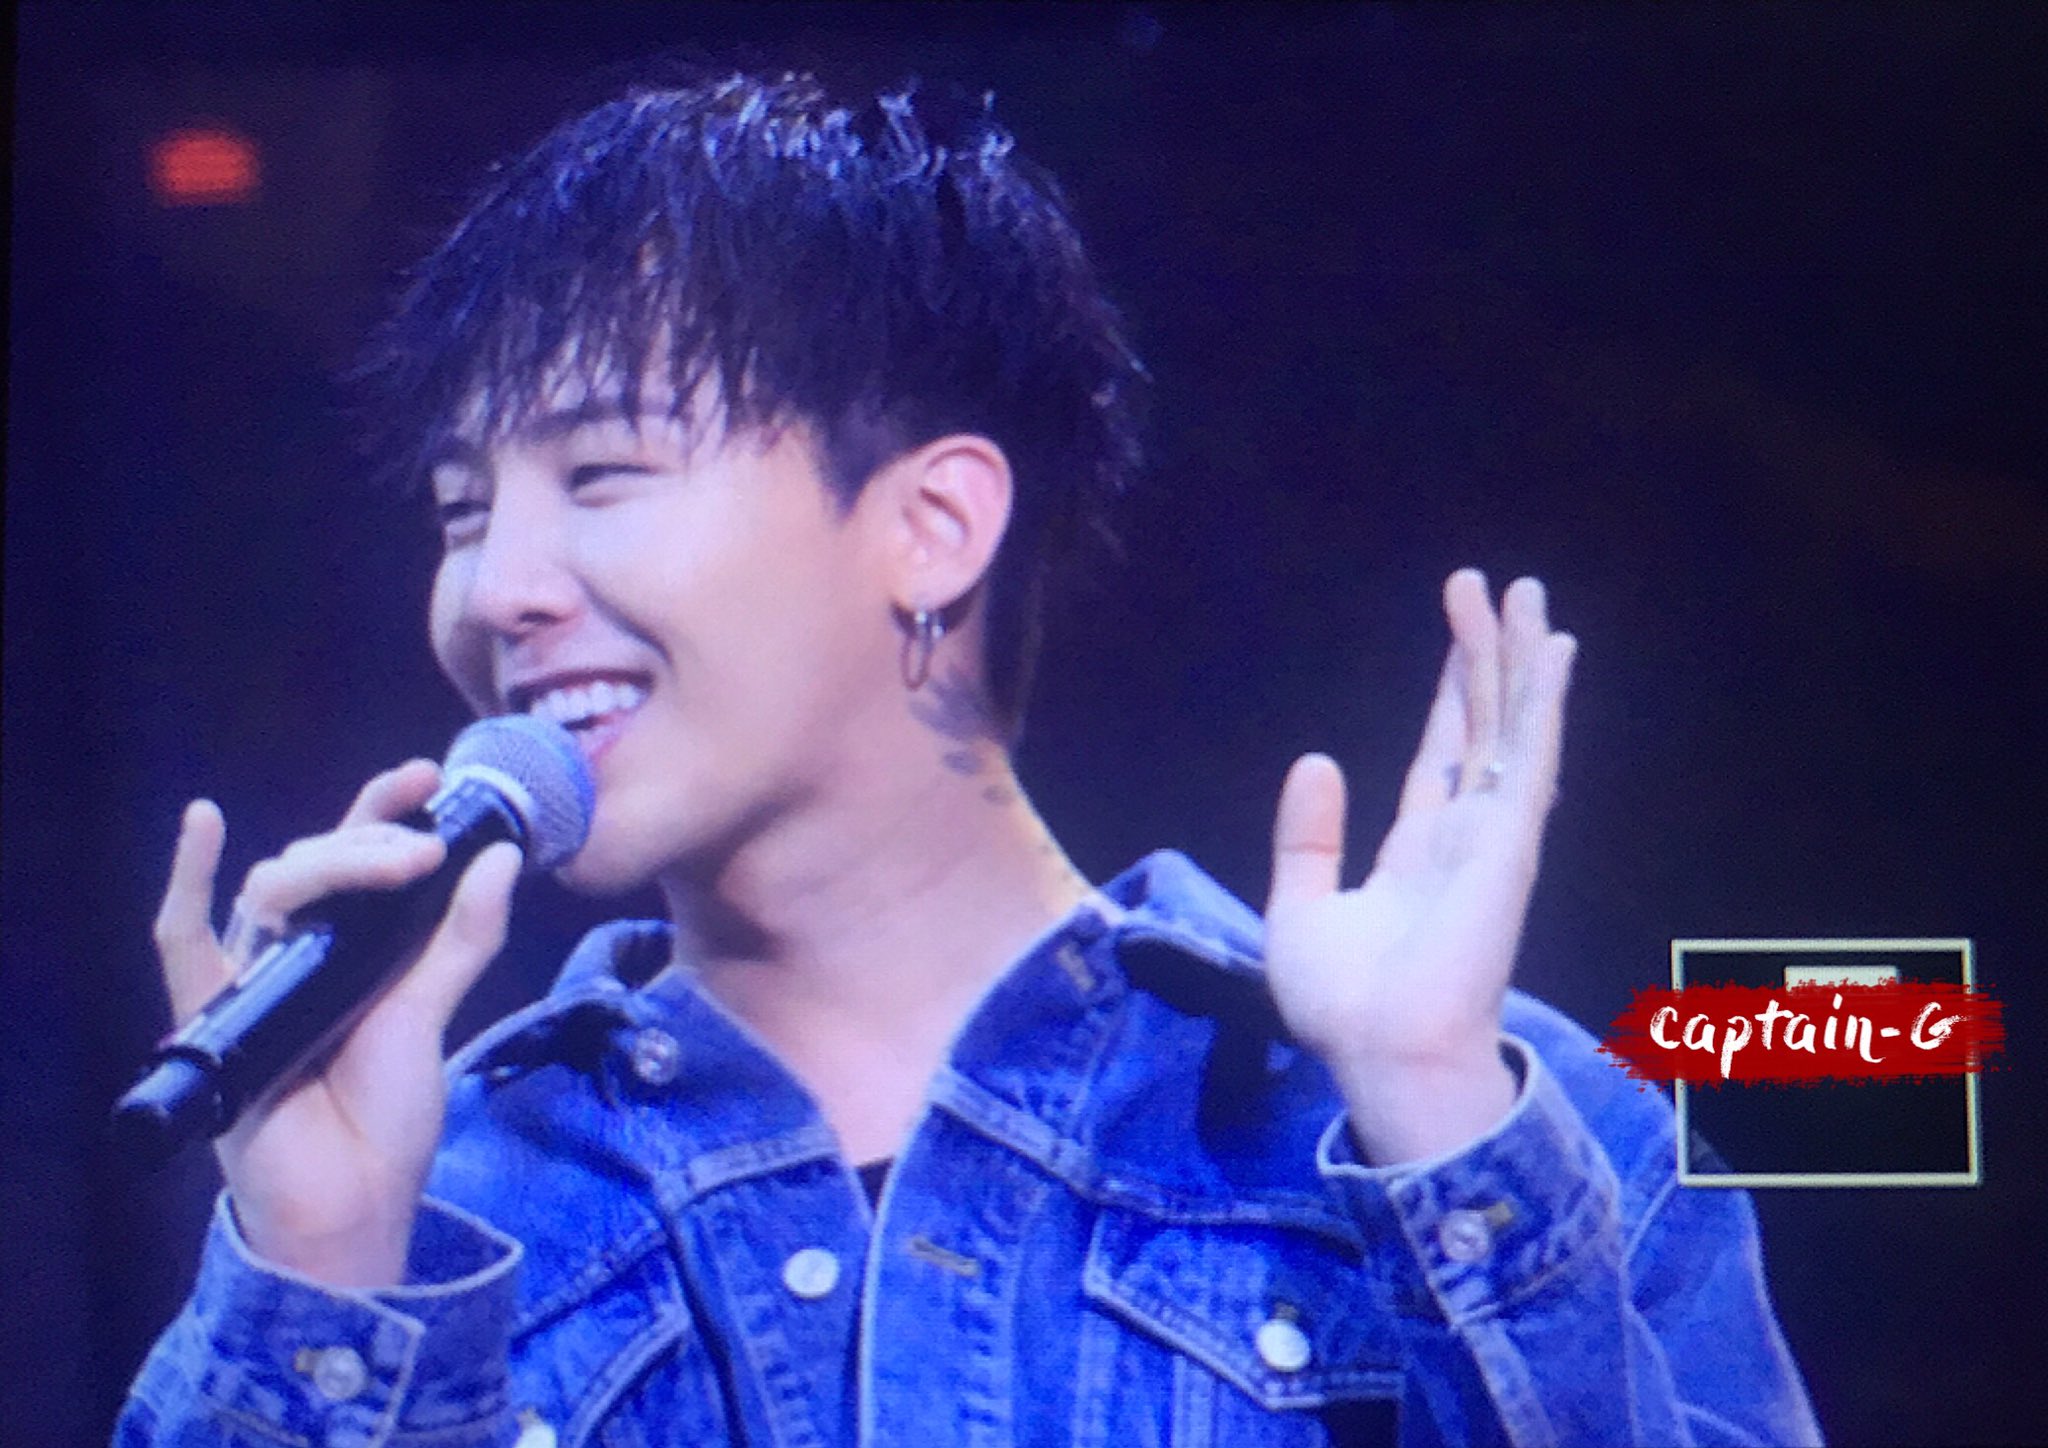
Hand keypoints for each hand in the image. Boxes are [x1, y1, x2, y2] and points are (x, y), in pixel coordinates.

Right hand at [151, 761, 521, 1285]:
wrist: (351, 1206)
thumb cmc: (387, 1117)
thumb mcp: (434, 1013)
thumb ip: (463, 937)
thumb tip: (501, 855)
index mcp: (356, 949)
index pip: (363, 861)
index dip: (387, 813)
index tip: (429, 776)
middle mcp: (302, 953)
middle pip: (319, 867)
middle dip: (374, 846)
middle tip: (426, 849)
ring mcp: (255, 979)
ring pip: (274, 890)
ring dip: (331, 862)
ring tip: (395, 858)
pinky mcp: (214, 1016)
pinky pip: (183, 941)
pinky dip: (185, 879)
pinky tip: (203, 820)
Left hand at [1263, 570, 1576, 1163]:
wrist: (1376, 1049)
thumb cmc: (1342, 1003)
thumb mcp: (1300, 906)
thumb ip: (1308, 838)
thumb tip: (1316, 762)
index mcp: (1418, 852)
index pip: (1441, 757)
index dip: (1451, 697)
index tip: (1460, 639)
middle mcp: (1465, 836)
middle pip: (1482, 726)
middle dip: (1487, 657)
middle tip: (1493, 587)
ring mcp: (1494, 835)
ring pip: (1510, 726)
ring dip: (1517, 658)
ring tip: (1524, 592)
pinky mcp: (1510, 839)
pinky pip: (1529, 754)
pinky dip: (1542, 700)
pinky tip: (1553, 650)